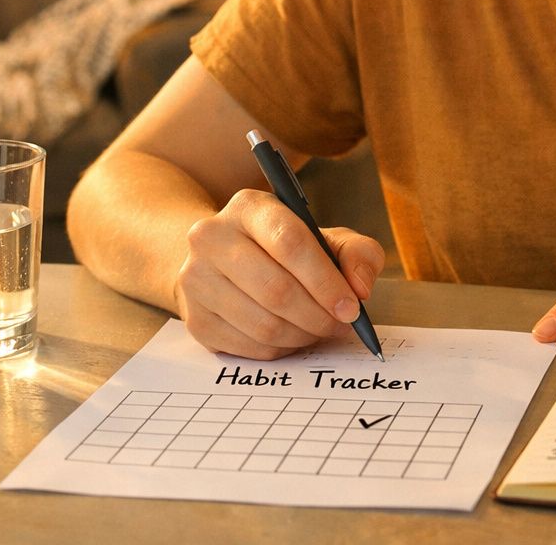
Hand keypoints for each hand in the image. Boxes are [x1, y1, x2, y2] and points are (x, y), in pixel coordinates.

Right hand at [173, 187, 385, 359]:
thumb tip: (360, 288)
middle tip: (340, 325)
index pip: (289, 242)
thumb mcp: (326, 237)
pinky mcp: (194, 319)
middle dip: (318, 315)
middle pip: (275, 289)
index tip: (351, 307)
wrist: (224, 260)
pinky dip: (280, 349)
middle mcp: (211, 237)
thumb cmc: (286, 249)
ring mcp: (196, 280)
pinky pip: (248, 347)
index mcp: (249, 207)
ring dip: (302, 335)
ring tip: (319, 329)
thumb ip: (357, 253)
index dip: (325, 280)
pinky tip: (292, 336)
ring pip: (262, 324)